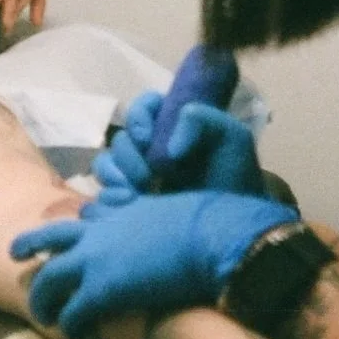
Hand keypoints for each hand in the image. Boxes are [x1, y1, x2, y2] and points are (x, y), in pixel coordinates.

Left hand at [9, 191, 296, 337]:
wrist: (213, 236)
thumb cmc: (208, 222)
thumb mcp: (176, 208)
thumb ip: (162, 215)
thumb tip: (178, 219)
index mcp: (121, 210)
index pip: (85, 217)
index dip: (75, 229)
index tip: (70, 239)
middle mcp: (101, 230)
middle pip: (50, 237)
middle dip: (30, 245)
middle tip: (15, 255)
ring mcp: (96, 259)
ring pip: (49, 279)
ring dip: (42, 299)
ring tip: (41, 314)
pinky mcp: (102, 291)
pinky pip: (72, 313)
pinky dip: (70, 326)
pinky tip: (74, 335)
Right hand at [93, 91, 265, 194]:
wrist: (232, 230)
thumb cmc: (235, 182)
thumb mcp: (232, 139)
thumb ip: (203, 118)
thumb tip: (171, 146)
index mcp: (172, 128)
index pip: (144, 107)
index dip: (138, 116)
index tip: (146, 137)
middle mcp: (151, 150)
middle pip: (121, 139)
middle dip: (128, 155)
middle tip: (147, 176)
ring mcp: (138, 179)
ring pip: (106, 165)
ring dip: (115, 176)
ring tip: (136, 194)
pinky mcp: (128, 206)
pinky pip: (103, 196)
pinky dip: (111, 198)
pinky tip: (130, 206)